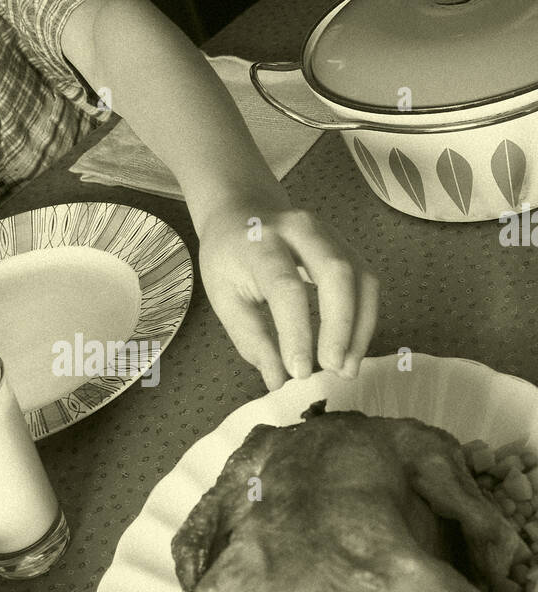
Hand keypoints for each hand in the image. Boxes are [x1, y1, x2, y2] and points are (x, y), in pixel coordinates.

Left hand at [197, 197, 378, 390]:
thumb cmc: (229, 258)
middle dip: (340, 327)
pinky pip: (367, 282)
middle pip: (336, 274)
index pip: (286, 287)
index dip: (297, 332)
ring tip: (347, 368)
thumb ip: (250, 339)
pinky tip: (352, 348)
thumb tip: (278, 380)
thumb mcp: (224, 297)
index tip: (299, 372)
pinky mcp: (347, 247)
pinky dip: (364, 319)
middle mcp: (301, 230)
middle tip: (333, 369)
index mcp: (261, 243)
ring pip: (360, 278)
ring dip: (360, 327)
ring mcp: (330, 235)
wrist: (242, 211)